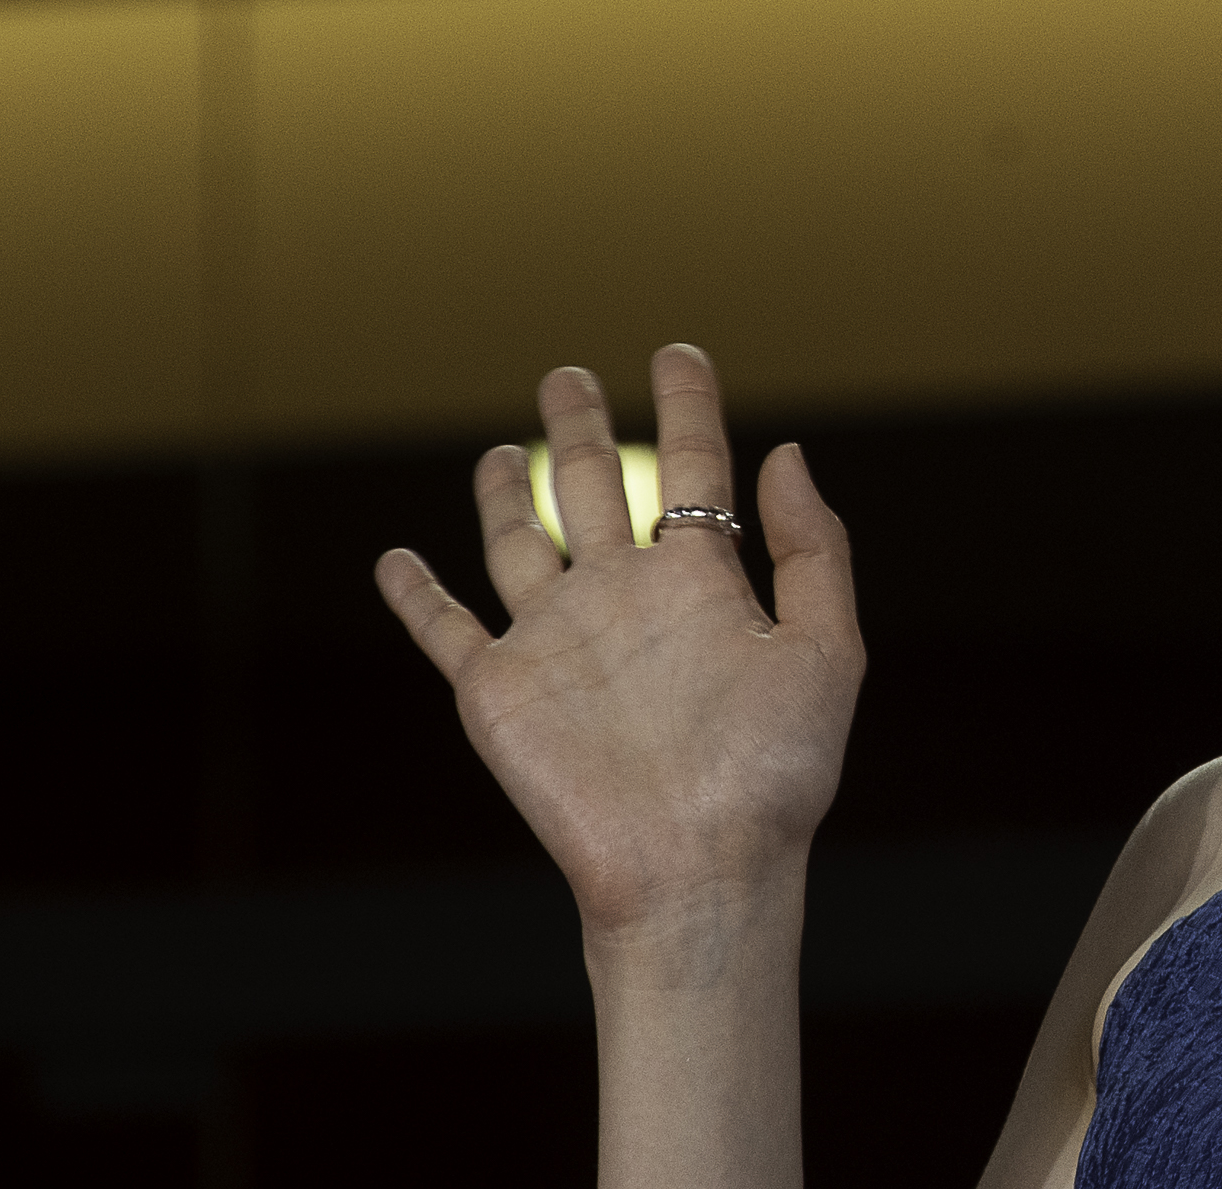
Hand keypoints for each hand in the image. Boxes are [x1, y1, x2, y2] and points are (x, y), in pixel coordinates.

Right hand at [375, 345, 865, 940]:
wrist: (699, 870)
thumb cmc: (773, 776)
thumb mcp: (823, 650)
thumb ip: (810, 549)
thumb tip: (786, 451)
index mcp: (703, 583)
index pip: (692, 470)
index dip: (687, 407)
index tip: (678, 352)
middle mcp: (626, 599)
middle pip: (595, 488)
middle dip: (581, 428)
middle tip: (569, 373)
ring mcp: (558, 641)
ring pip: (520, 544)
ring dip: (504, 493)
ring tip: (501, 444)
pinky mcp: (499, 690)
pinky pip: (447, 628)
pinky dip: (417, 593)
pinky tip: (397, 558)